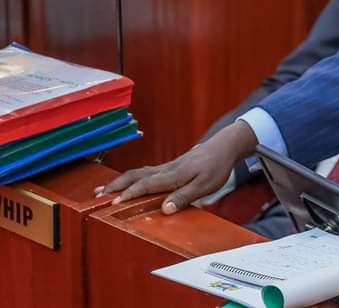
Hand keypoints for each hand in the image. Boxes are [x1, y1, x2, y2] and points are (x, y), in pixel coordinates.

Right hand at [95, 121, 257, 214]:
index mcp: (173, 175)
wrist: (224, 146)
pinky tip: (126, 183)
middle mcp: (166, 170)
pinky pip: (145, 172)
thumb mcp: (205, 186)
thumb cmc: (216, 167)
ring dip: (119, 182)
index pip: (146, 185)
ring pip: (138, 173)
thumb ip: (184, 197)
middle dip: (115, 186)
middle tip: (96, 196)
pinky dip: (131, 179)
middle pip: (135, 176)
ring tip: (103, 190)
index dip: (129, 194)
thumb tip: (164, 210)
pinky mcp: (170, 167)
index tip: (113, 203)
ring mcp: (167, 167)